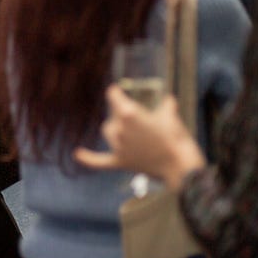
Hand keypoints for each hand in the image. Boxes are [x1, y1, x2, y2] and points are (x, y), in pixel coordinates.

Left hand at [73, 86, 205, 189]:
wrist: (180, 168)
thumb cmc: (177, 139)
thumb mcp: (171, 118)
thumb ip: (166, 108)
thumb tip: (168, 100)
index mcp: (129, 113)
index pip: (114, 97)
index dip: (115, 93)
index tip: (115, 90)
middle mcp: (120, 129)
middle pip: (113, 116)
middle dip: (122, 115)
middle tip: (139, 119)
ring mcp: (118, 146)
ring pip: (109, 132)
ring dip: (116, 130)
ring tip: (132, 132)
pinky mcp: (120, 162)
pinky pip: (99, 161)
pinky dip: (88, 158)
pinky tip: (77, 154)